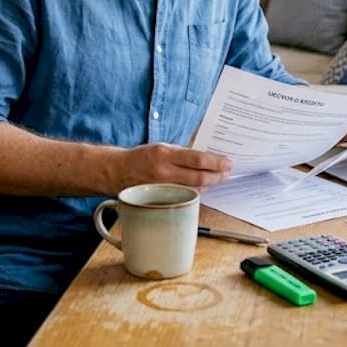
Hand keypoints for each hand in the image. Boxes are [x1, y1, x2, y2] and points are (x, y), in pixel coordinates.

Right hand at [114, 143, 231, 192]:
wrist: (118, 172)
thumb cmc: (141, 157)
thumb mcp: (162, 147)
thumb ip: (183, 154)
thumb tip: (207, 160)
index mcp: (165, 155)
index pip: (197, 160)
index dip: (216, 163)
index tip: (227, 162)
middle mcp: (164, 173)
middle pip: (199, 178)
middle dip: (217, 176)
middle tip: (227, 172)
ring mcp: (163, 188)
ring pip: (194, 190)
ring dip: (209, 184)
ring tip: (217, 178)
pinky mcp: (162, 199)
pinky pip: (185, 196)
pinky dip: (196, 191)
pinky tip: (202, 186)